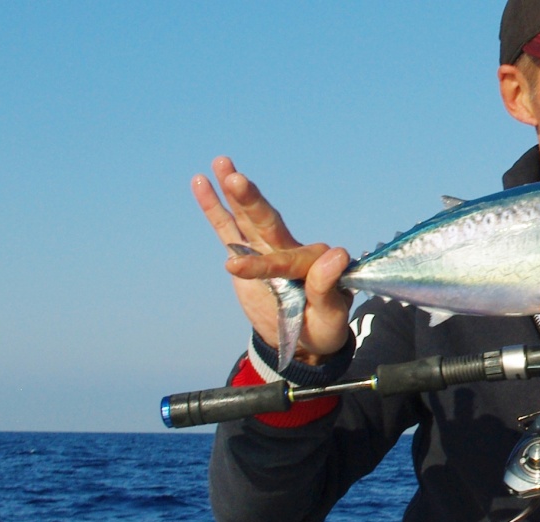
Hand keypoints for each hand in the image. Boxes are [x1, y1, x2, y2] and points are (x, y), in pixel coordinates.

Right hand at [192, 156, 353, 362]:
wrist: (305, 339)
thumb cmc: (323, 329)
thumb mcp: (331, 317)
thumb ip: (328, 288)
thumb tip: (337, 254)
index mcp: (312, 262)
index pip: (288, 259)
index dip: (263, 265)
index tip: (233, 267)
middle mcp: (289, 248)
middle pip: (268, 223)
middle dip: (251, 202)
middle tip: (236, 179)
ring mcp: (266, 249)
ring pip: (248, 218)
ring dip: (235, 193)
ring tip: (221, 163)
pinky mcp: (247, 255)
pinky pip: (228, 229)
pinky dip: (215, 208)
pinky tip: (202, 182)